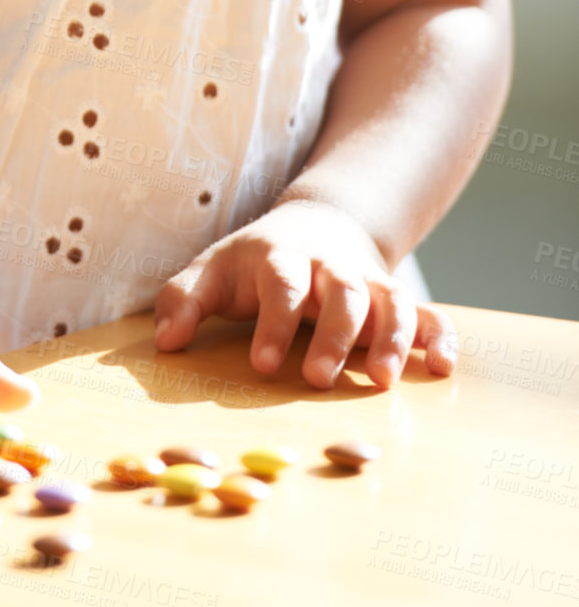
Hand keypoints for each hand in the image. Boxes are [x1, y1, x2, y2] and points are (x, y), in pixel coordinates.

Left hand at [152, 198, 457, 388]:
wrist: (316, 224)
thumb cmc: (254, 263)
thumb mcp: (212, 270)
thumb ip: (183, 301)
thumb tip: (165, 342)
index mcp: (280, 257)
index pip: (280, 281)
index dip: (273, 321)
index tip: (263, 365)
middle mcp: (328, 267)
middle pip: (340, 289)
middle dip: (334, 333)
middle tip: (319, 379)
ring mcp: (366, 281)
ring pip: (388, 298)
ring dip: (390, 337)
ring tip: (382, 382)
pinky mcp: (394, 298)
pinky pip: (426, 313)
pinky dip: (438, 336)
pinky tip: (441, 368)